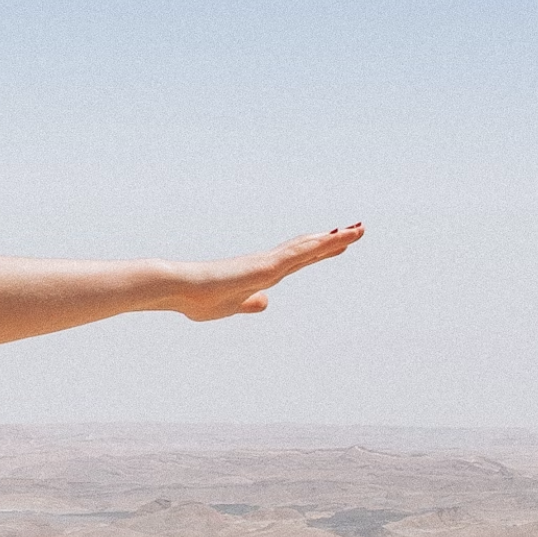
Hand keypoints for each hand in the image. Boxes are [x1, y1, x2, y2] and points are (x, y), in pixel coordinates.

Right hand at [169, 223, 364, 321]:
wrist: (178, 289)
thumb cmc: (197, 299)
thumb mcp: (231, 307)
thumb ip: (249, 303)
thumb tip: (265, 302)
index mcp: (260, 274)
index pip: (297, 260)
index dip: (318, 252)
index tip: (337, 244)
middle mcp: (267, 263)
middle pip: (307, 249)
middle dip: (333, 240)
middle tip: (357, 230)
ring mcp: (267, 263)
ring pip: (307, 248)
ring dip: (335, 239)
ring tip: (358, 230)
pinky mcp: (265, 266)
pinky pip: (299, 254)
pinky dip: (320, 246)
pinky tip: (336, 239)